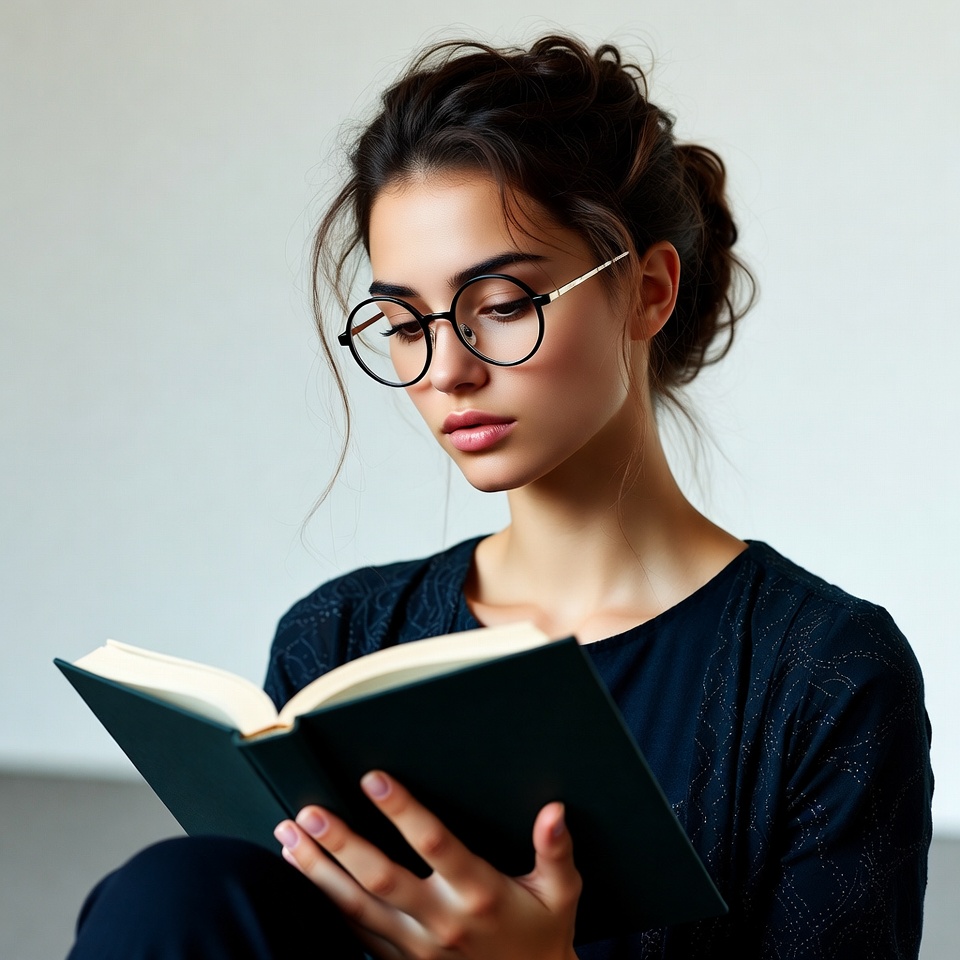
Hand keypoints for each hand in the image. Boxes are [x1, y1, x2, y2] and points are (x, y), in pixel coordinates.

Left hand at [273, 771, 581, 959]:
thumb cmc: (543, 933)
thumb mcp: (562, 893)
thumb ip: (555, 851)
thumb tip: (553, 811)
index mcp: (479, 892)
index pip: (434, 844)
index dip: (403, 811)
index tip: (375, 779)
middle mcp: (442, 919)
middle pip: (381, 878)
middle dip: (341, 844)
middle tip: (309, 813)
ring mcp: (416, 945)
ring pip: (357, 907)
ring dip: (319, 872)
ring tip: (289, 837)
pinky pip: (356, 932)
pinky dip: (326, 903)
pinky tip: (303, 876)